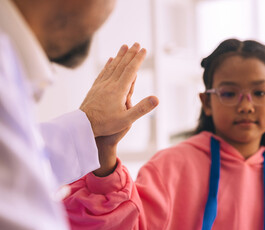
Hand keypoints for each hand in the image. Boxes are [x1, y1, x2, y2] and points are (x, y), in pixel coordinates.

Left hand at [80, 43, 158, 175]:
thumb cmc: (105, 124)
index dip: (138, 59)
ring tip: (124, 47)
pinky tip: (110, 60)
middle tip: (137, 44)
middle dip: (130, 53)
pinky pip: (103, 72)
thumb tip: (157, 99)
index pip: (131, 70)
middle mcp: (109, 84)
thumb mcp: (126, 120)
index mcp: (118, 90)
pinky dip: (108, 64)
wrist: (82, 125)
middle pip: (122, 65)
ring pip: (112, 66)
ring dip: (120, 55)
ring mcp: (101, 85)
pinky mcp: (95, 88)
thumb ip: (142, 109)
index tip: (144, 50)